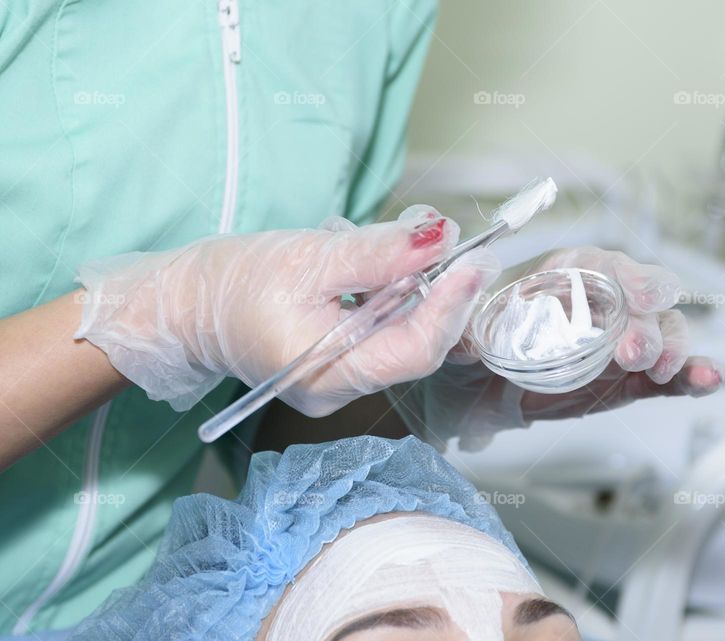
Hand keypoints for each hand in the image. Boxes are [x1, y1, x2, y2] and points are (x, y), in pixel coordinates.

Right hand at [75, 208, 500, 415]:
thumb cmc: (234, 283)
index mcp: (330, 375)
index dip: (450, 304)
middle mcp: (341, 388)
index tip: (473, 259)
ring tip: (402, 236)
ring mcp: (341, 378)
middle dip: (438, 287)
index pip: (415, 350)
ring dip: (414, 281)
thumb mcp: (310, 258)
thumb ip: (379, 253)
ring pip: (402, 329)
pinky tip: (375, 259)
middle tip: (449, 238)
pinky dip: (390, 290)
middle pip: (415, 341)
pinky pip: (383, 327)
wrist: (187, 305)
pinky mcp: (339, 360)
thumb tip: (442, 238)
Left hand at [388, 247, 721, 450]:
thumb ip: (463, 321)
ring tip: (661, 370)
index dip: (626, 274)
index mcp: (562, 277)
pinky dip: (691, 377)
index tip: (636, 292)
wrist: (473, 393)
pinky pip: (669, 376)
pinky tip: (708, 381)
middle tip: (635, 350)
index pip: (603, 264)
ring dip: (671, 348)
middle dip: (646, 319)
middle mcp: (600, 303)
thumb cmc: (471, 347)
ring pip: (663, 333)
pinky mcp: (630, 380)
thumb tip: (462, 310)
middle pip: (641, 298)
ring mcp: (620, 341)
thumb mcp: (459, 330)